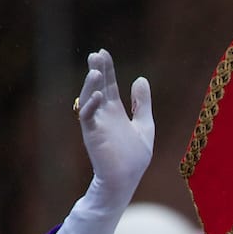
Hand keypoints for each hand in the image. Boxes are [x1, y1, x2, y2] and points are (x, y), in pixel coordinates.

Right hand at [42, 50, 154, 233]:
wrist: (125, 180)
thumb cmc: (134, 158)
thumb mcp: (145, 126)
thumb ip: (143, 104)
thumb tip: (140, 79)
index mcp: (116, 112)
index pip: (110, 85)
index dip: (107, 69)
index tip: (103, 52)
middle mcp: (104, 115)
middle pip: (99, 87)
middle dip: (98, 70)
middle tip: (96, 54)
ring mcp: (97, 124)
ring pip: (89, 98)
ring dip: (91, 84)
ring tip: (96, 70)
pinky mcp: (92, 134)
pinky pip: (87, 116)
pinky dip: (91, 104)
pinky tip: (97, 94)